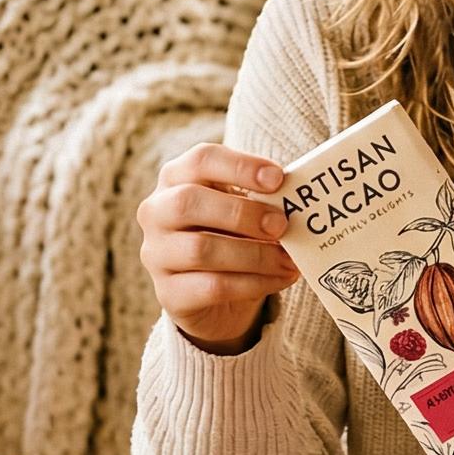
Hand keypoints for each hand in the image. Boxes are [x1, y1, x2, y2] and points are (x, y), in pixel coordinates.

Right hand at [137, 143, 297, 353]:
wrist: (209, 294)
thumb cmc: (228, 236)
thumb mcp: (241, 210)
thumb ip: (260, 201)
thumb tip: (298, 204)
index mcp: (176, 178)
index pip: (201, 160)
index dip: (240, 166)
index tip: (279, 178)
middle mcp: (155, 212)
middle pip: (189, 201)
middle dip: (242, 213)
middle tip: (282, 225)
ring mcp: (156, 254)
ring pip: (201, 249)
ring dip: (255, 255)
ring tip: (289, 260)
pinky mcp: (169, 294)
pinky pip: (212, 287)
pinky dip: (254, 282)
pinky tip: (280, 279)